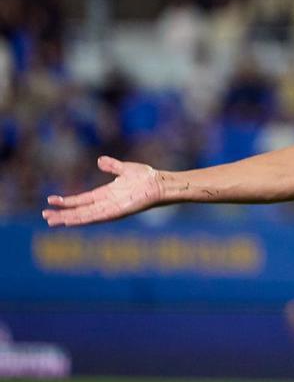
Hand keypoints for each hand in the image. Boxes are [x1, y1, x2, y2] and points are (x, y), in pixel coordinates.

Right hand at [43, 156, 164, 226]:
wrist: (159, 183)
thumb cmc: (146, 177)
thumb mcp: (124, 169)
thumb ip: (112, 166)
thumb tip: (99, 160)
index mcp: (105, 194)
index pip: (81, 200)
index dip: (66, 201)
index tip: (51, 200)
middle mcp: (105, 203)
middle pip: (79, 211)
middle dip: (62, 214)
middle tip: (45, 217)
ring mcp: (110, 209)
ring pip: (85, 216)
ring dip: (68, 219)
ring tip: (52, 221)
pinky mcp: (117, 212)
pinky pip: (96, 217)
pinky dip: (84, 219)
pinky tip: (72, 221)